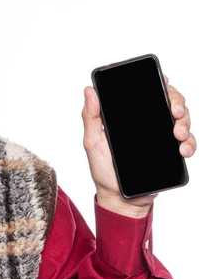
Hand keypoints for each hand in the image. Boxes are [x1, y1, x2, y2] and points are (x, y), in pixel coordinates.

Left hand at [82, 75, 195, 217]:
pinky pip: (187, 143)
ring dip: (184, 122)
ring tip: (177, 133)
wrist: (119, 198)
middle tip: (173, 111)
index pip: (148, 93)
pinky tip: (183, 149)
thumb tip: (89, 90)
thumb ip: (90, 117)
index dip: (159, 83)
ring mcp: (161, 138)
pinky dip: (189, 144)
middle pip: (170, 103)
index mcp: (130, 118)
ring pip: (182, 120)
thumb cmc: (103, 170)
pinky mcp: (171, 154)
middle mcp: (148, 125)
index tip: (163, 80)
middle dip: (177, 102)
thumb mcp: (92, 142)